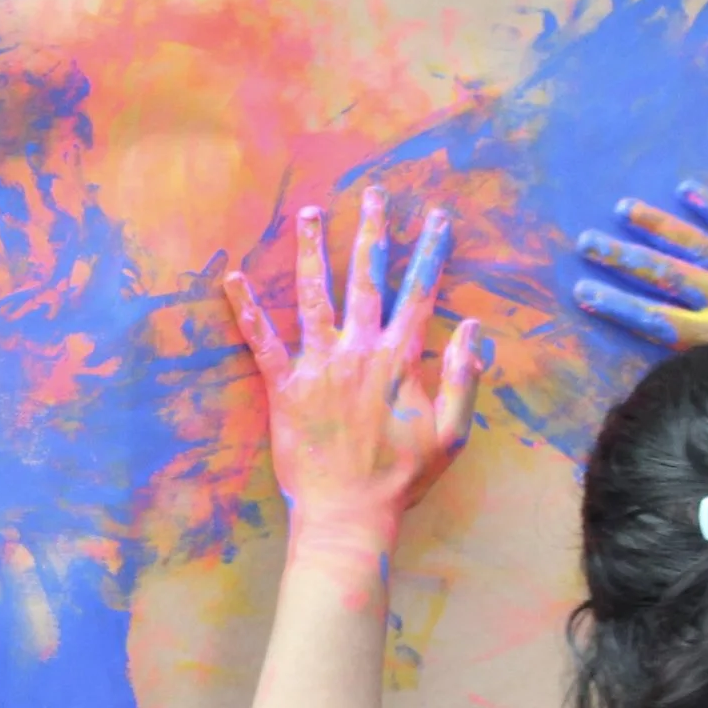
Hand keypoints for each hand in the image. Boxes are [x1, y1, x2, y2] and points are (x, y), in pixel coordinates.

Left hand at [226, 188, 488, 539]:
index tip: (437, 219)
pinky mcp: (284, 387)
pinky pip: (262, 342)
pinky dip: (247, 309)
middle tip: (374, 194)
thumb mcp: (451, 433)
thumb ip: (463, 377)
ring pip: (315, 295)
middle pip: (367, 279)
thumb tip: (473, 330)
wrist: (350, 513)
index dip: (429, 254)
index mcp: (400, 360)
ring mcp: (319, 366)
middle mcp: (359, 351)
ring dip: (313, 251)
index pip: (419, 294)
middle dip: (373, 232)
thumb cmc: (402, 478)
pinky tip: (233, 278)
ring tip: (310, 212)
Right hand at [573, 184, 707, 362]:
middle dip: (622, 257)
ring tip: (624, 207)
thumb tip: (685, 358)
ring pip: (696, 242)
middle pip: (664, 274)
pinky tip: (687, 189)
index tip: (582, 290)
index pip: (654, 318)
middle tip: (585, 241)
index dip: (616, 304)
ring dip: (657, 224)